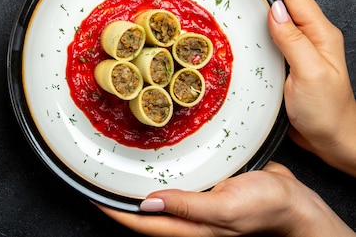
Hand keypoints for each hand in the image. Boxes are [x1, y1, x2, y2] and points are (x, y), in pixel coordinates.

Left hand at [97, 162, 353, 236]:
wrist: (295, 201)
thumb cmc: (265, 208)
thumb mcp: (226, 208)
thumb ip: (188, 206)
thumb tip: (148, 204)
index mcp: (189, 227)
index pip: (140, 223)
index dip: (114, 212)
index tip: (91, 195)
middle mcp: (187, 217)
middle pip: (143, 212)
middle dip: (119, 198)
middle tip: (97, 176)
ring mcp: (195, 204)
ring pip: (157, 197)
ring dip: (136, 185)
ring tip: (114, 166)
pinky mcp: (204, 189)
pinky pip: (175, 183)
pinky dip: (159, 174)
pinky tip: (152, 159)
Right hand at [250, 0, 355, 175]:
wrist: (334, 140)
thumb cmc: (327, 111)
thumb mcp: (310, 73)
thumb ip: (293, 40)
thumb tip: (276, 9)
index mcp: (320, 35)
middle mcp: (311, 38)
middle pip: (286, 1)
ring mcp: (300, 51)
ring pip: (277, 19)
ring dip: (258, 4)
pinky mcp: (288, 64)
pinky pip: (271, 38)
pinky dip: (256, 27)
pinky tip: (242, 29)